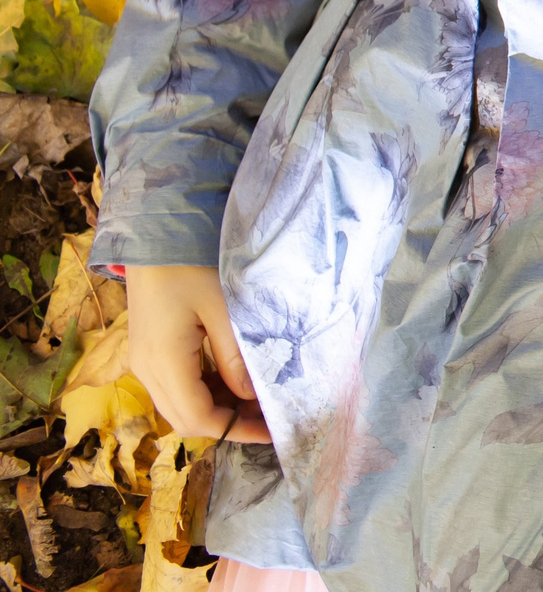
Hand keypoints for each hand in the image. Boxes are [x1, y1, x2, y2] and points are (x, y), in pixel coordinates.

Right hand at [127, 265, 269, 443]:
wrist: (155, 239)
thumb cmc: (191, 266)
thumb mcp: (222, 309)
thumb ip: (235, 356)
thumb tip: (250, 397)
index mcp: (164, 361)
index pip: (198, 417)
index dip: (237, 429)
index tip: (272, 431)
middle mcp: (146, 370)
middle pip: (185, 420)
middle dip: (228, 426)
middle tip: (269, 419)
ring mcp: (142, 363)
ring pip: (178, 408)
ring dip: (216, 411)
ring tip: (257, 404)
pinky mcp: (147, 354)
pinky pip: (174, 389)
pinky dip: (204, 394)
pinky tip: (234, 384)